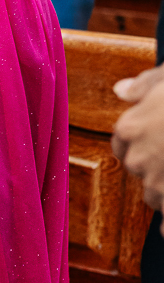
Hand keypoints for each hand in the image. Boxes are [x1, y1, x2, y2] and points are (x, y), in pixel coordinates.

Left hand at [112, 67, 163, 211]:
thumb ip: (144, 86)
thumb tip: (121, 90)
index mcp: (130, 129)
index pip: (123, 143)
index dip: (142, 141)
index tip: (159, 139)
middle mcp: (138, 161)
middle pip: (141, 171)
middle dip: (158, 166)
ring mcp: (159, 187)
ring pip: (156, 197)